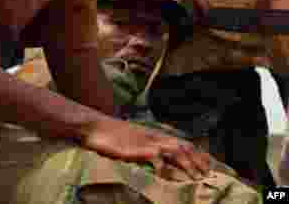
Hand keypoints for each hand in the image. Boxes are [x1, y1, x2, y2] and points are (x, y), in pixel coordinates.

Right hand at [81, 115, 212, 179]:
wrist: (93, 126)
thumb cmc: (110, 135)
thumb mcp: (132, 139)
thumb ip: (145, 146)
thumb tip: (157, 158)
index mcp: (155, 134)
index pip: (182, 142)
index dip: (197, 153)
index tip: (210, 165)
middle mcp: (154, 136)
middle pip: (184, 146)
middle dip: (198, 160)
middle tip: (209, 175)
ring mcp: (147, 142)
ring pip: (175, 151)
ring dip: (188, 164)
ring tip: (197, 178)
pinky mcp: (137, 149)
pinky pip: (157, 158)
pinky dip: (165, 168)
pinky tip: (168, 177)